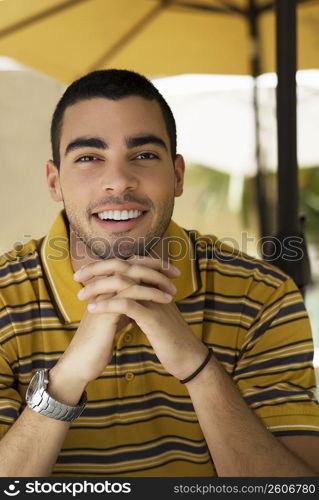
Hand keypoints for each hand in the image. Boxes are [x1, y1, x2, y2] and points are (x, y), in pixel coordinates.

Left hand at [77, 256, 207, 380]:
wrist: (189, 358)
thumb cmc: (170, 339)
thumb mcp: (154, 316)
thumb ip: (142, 304)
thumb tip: (126, 299)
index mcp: (154, 286)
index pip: (127, 266)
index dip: (104, 266)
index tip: (85, 272)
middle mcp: (155, 288)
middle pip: (123, 268)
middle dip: (98, 269)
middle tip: (78, 276)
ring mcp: (155, 301)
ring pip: (123, 283)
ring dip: (98, 286)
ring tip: (81, 294)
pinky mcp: (154, 318)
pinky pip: (127, 305)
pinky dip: (107, 305)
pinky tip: (92, 308)